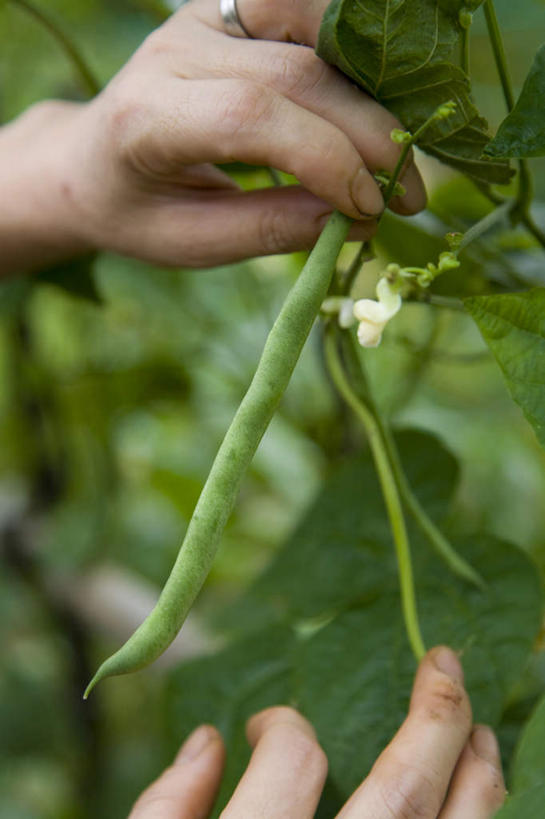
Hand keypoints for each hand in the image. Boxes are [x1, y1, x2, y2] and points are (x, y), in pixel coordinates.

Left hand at [0, 0, 425, 273]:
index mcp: (148, 116)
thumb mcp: (189, 243)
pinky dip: (353, 55)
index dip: (326, 159)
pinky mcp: (234, 9)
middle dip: (367, 136)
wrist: (90, 157)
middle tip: (409, 195)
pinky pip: (309, 12)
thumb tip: (356, 217)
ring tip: (397, 149)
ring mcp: (206, 18)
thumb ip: (266, 230)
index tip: (372, 208)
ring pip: (312, 24)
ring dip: (371, 87)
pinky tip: (372, 105)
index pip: (250, 116)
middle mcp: (176, 50)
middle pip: (296, 73)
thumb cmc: (136, 211)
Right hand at [130, 647, 505, 817]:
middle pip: (401, 796)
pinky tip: (478, 807)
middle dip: (434, 721)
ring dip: (481, 782)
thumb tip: (208, 739)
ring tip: (487, 732)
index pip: (292, 760)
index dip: (282, 727)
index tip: (266, 724)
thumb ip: (165, 810)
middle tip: (449, 665)